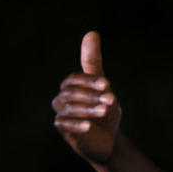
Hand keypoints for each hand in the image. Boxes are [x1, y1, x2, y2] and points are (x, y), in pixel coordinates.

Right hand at [52, 32, 121, 163]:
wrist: (107, 139)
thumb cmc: (103, 110)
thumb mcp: (102, 86)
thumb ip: (94, 62)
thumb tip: (91, 32)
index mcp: (71, 85)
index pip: (75, 78)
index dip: (91, 81)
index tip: (107, 85)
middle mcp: (62, 98)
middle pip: (72, 93)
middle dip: (92, 95)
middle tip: (111, 99)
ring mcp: (61, 114)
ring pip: (70, 108)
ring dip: (88, 109)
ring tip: (104, 111)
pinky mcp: (63, 130)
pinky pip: (64, 124)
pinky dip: (76, 125)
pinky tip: (88, 126)